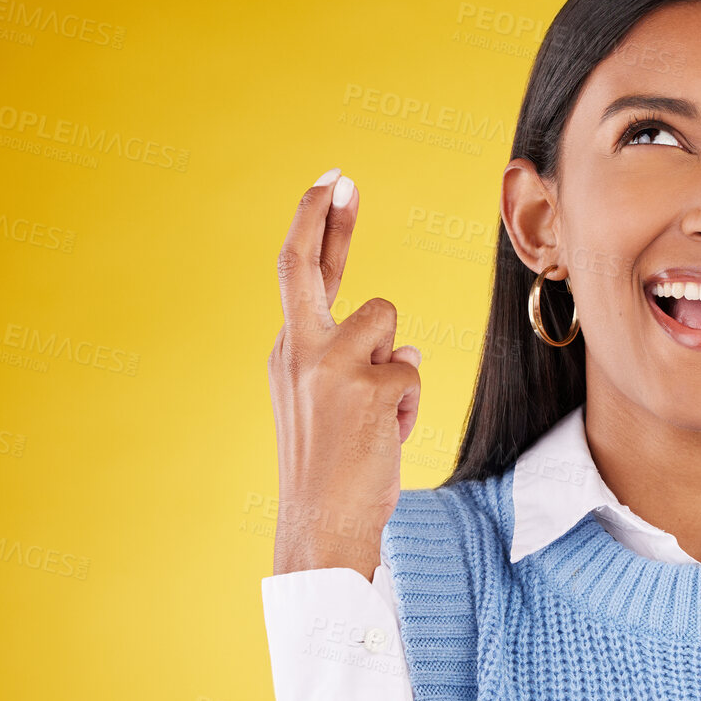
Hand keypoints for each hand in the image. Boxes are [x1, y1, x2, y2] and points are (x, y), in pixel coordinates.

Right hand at [267, 169, 421, 577]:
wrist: (323, 522)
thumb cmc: (334, 471)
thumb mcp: (334, 408)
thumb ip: (360, 364)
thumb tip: (407, 343)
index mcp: (288, 353)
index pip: (299, 276)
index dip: (315, 226)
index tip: (329, 184)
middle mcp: (298, 349)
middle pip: (311, 267)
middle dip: (327, 219)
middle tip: (342, 178)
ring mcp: (328, 364)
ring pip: (388, 322)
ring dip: (396, 365)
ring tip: (378, 415)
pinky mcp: (365, 384)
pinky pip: (411, 370)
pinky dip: (409, 404)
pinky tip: (388, 434)